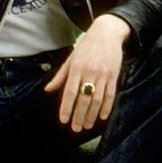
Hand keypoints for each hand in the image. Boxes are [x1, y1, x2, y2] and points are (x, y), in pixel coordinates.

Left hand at [46, 14, 130, 131]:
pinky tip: (103, 117)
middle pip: (84, 99)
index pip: (69, 92)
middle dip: (79, 115)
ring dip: (92, 115)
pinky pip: (111, 94)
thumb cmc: (86, 47)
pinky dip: (107, 107)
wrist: (106, 33)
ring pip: (97, 99)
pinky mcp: (114, 75)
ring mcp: (103, 74)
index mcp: (76, 68)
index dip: (66, 107)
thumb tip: (47, 90)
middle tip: (75, 128)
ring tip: (87, 126)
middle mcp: (89, 72)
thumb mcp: (70, 59)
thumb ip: (60, 76)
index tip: (63, 120)